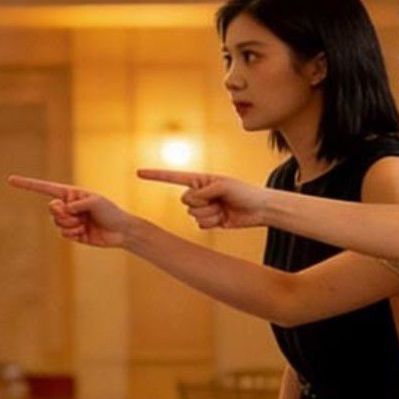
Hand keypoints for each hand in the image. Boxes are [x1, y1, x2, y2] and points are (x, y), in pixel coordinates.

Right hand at [6, 176, 141, 247]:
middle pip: (51, 209)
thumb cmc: (110, 211)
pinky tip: (84, 232)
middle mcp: (67, 205)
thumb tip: (61, 211)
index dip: (27, 184)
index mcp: (71, 193)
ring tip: (85, 224)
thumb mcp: (95, 202)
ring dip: (72, 224)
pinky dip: (73, 233)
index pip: (45, 188)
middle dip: (63, 214)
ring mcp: (69, 220)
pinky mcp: (72, 233)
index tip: (10, 180)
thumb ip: (76, 205)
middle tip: (78, 215)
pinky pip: (63, 233)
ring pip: (57, 223)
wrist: (120, 230)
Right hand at [137, 169, 273, 230]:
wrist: (259, 209)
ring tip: (224, 209)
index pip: (173, 177)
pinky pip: (200, 225)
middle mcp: (199, 193)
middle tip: (218, 200)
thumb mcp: (224, 186)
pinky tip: (224, 219)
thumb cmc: (244, 192)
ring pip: (193, 214)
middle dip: (201, 202)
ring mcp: (203, 208)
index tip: (138, 173)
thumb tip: (192, 199)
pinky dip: (212, 223)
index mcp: (200, 180)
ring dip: (209, 214)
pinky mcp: (208, 221)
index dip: (155, 175)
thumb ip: (205, 191)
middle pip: (185, 200)